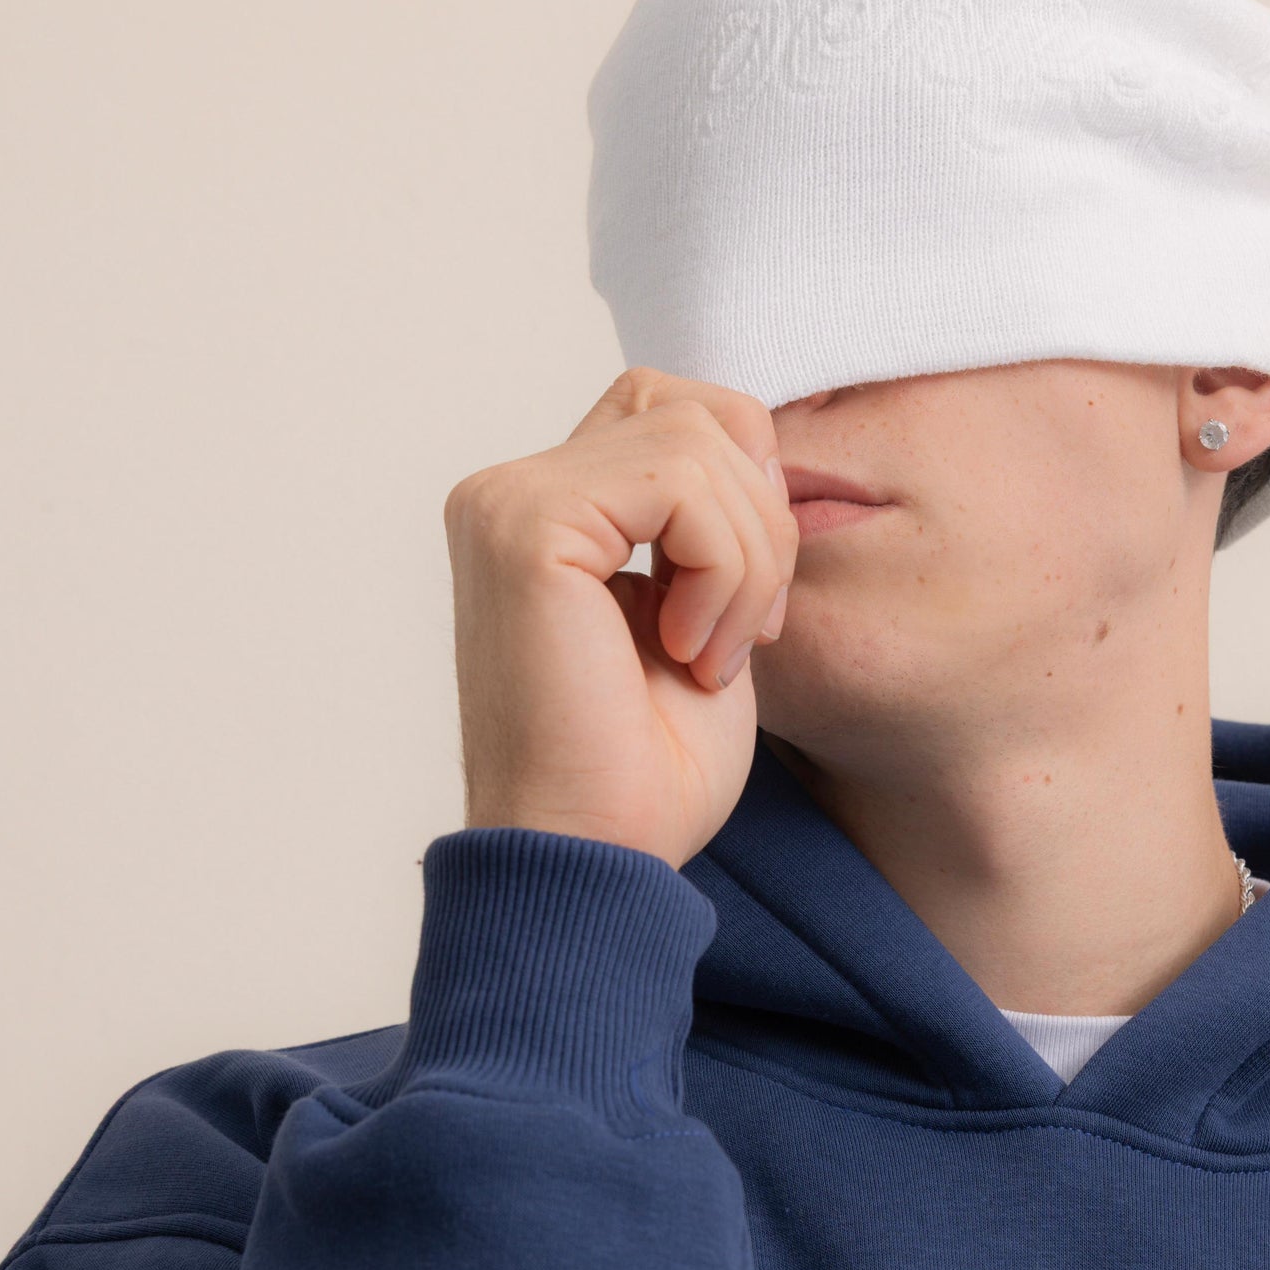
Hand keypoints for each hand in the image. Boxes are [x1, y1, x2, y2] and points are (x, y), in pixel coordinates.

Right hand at [443, 368, 798, 867]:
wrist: (595, 861)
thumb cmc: (647, 771)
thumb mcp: (703, 615)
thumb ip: (710, 523)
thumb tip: (763, 445)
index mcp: (546, 512)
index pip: (679, 417)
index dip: (750, 499)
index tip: (754, 613)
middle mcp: (510, 493)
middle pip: (696, 409)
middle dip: (762, 517)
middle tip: (748, 633)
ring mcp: (507, 501)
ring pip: (699, 442)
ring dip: (748, 559)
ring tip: (711, 653)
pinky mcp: (524, 524)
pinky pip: (681, 481)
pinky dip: (723, 569)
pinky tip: (690, 650)